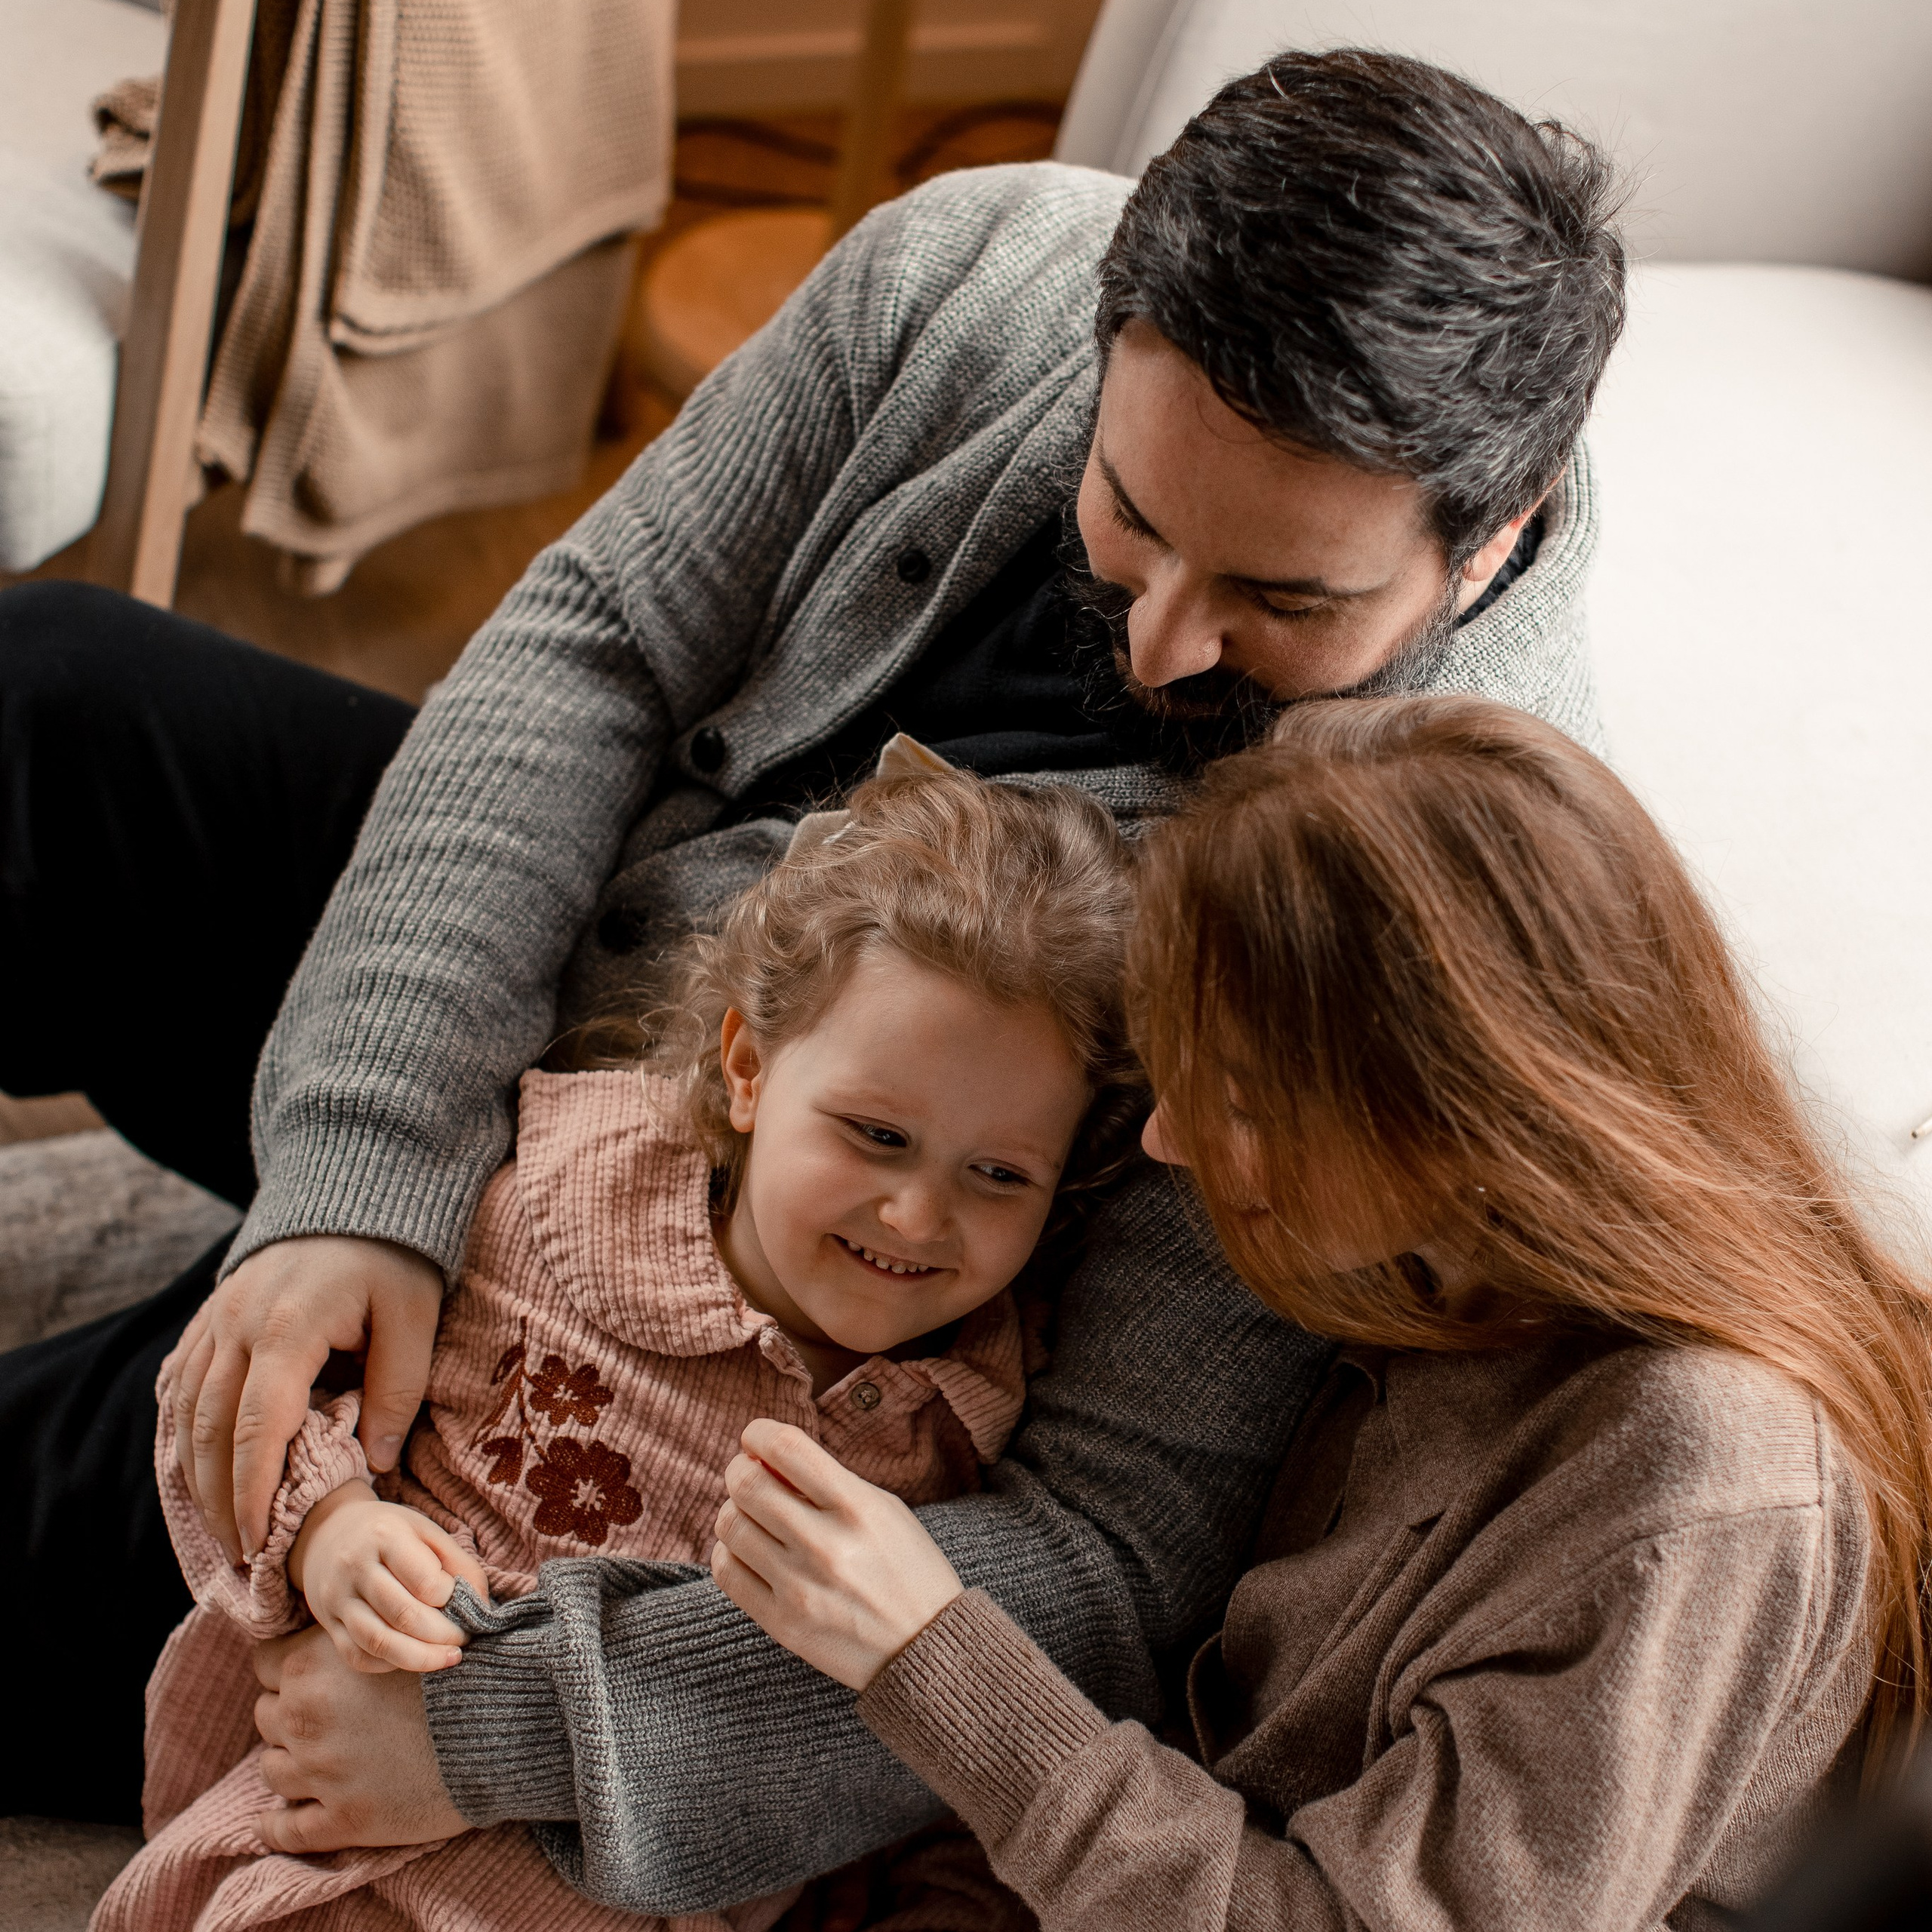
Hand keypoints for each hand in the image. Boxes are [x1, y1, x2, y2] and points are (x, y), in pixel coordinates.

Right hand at [172, 1234, 443, 1562]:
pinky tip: (196, 1469)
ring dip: (195, 1473)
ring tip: (218, 1526)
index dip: (253, 1491)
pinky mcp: (209, 1317)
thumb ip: (396, 1389)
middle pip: (210, 1429)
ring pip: (185, 1411)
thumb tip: (374, 1463)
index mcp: (288, 1328)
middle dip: (218, 1498)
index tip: (259, 1542)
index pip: (259, 1427)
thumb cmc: (394, 1257)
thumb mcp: (414, 1316)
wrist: (355, 1189)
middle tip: (239, 1553)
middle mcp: (237, 1325)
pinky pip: (180, 1384)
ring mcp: (215, 1319)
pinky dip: (183, 1432)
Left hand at [251, 1624, 468, 1852]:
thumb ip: (363, 1634)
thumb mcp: (402, 1633)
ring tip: (313, 1763)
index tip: (308, 1673)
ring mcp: (318, 1773)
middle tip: (322, 1716)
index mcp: (314, 1665)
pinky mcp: (339, 1819)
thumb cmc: (459, 1669)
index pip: (265, 1663)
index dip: (287, 1667)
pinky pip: (284, 1830)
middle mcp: (305, 1716)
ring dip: (288, 1763)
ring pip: (272, 1769)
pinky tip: (277, 1821)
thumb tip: (354, 1630)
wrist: (499, 1721)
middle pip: (266, 1715)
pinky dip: (275, 1826)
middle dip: (288, 1714)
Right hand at [289, 1480, 489, 1673]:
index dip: (452, 1598)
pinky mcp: (328, 1624)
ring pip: (378, 1643)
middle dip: (443, 1635)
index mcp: (385, 1536)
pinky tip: (413, 1660)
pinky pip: (357, 1656)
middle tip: (464, 1639)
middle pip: (404, 1616)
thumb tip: (482, 1603)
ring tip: (449, 1658)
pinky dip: (389, 1665)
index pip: (426, 1582)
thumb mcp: (426, 1531)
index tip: (464, 1601)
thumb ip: (458, 1563)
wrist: (329, 1533)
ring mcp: (337, 1599)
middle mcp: (355, 1567)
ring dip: (420, 1659)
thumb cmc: (390, 1533)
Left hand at [711, 1419, 963, 1690]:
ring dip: (733, 1511)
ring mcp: (801, 1587)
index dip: (758, 1433)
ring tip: (751, 1515)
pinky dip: (727, 1551)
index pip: (786, 1448)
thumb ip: (827, 1481)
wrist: (926, 1646)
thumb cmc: (907, 1567)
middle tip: (746, 1472)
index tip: (755, 1437)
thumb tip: (763, 1456)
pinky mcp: (782, 1624)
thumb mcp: (882, 1508)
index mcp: (857, 1507)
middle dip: (739, 1469)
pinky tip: (747, 1549)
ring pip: (730, 1526)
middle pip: (747, 1485)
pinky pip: (727, 1573)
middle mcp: (826, 1545)